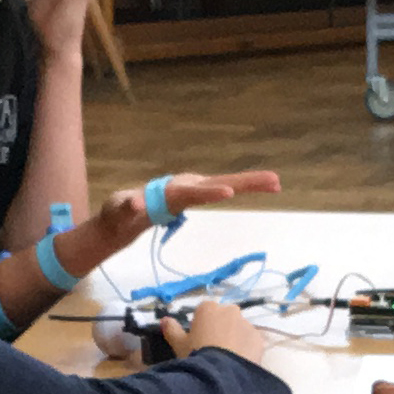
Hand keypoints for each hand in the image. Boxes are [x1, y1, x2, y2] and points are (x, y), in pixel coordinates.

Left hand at [95, 169, 283, 249]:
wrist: (124, 209)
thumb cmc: (119, 213)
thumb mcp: (116, 212)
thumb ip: (124, 208)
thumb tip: (134, 203)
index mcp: (170, 192)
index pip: (192, 193)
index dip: (209, 193)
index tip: (229, 192)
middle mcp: (186, 186)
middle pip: (219, 182)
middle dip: (245, 182)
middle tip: (273, 180)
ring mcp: (195, 189)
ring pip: (227, 183)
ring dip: (252, 182)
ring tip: (277, 182)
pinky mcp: (200, 194)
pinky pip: (225, 189)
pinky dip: (247, 186)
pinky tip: (270, 185)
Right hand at [165, 299, 265, 365]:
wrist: (221, 375)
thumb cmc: (196, 355)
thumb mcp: (179, 345)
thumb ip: (172, 330)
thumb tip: (164, 320)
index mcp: (208, 307)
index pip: (204, 311)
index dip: (201, 326)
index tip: (198, 341)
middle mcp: (230, 310)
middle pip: (224, 318)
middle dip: (220, 329)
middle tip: (213, 351)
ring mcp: (246, 323)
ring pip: (239, 329)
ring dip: (234, 339)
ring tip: (227, 360)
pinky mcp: (259, 339)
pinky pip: (251, 342)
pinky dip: (246, 349)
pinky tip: (238, 364)